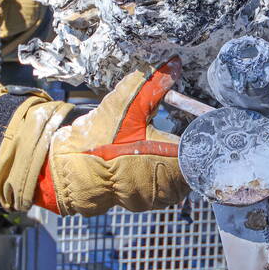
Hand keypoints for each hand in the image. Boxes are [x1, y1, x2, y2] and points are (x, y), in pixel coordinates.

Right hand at [35, 59, 188, 215]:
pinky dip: (159, 176)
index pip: (201, 146)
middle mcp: (168, 182)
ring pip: (179, 179)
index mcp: (171, 157)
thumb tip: (174, 64)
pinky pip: (162, 190)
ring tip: (158, 150)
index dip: (199, 133)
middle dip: (186, 149)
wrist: (68, 171)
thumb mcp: (126, 105)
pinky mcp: (143, 205)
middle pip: (193, 164)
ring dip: (173, 165)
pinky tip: (145, 163)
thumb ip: (153, 84)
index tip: (195, 124)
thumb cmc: (98, 141)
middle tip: (173, 136)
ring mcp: (156, 197)